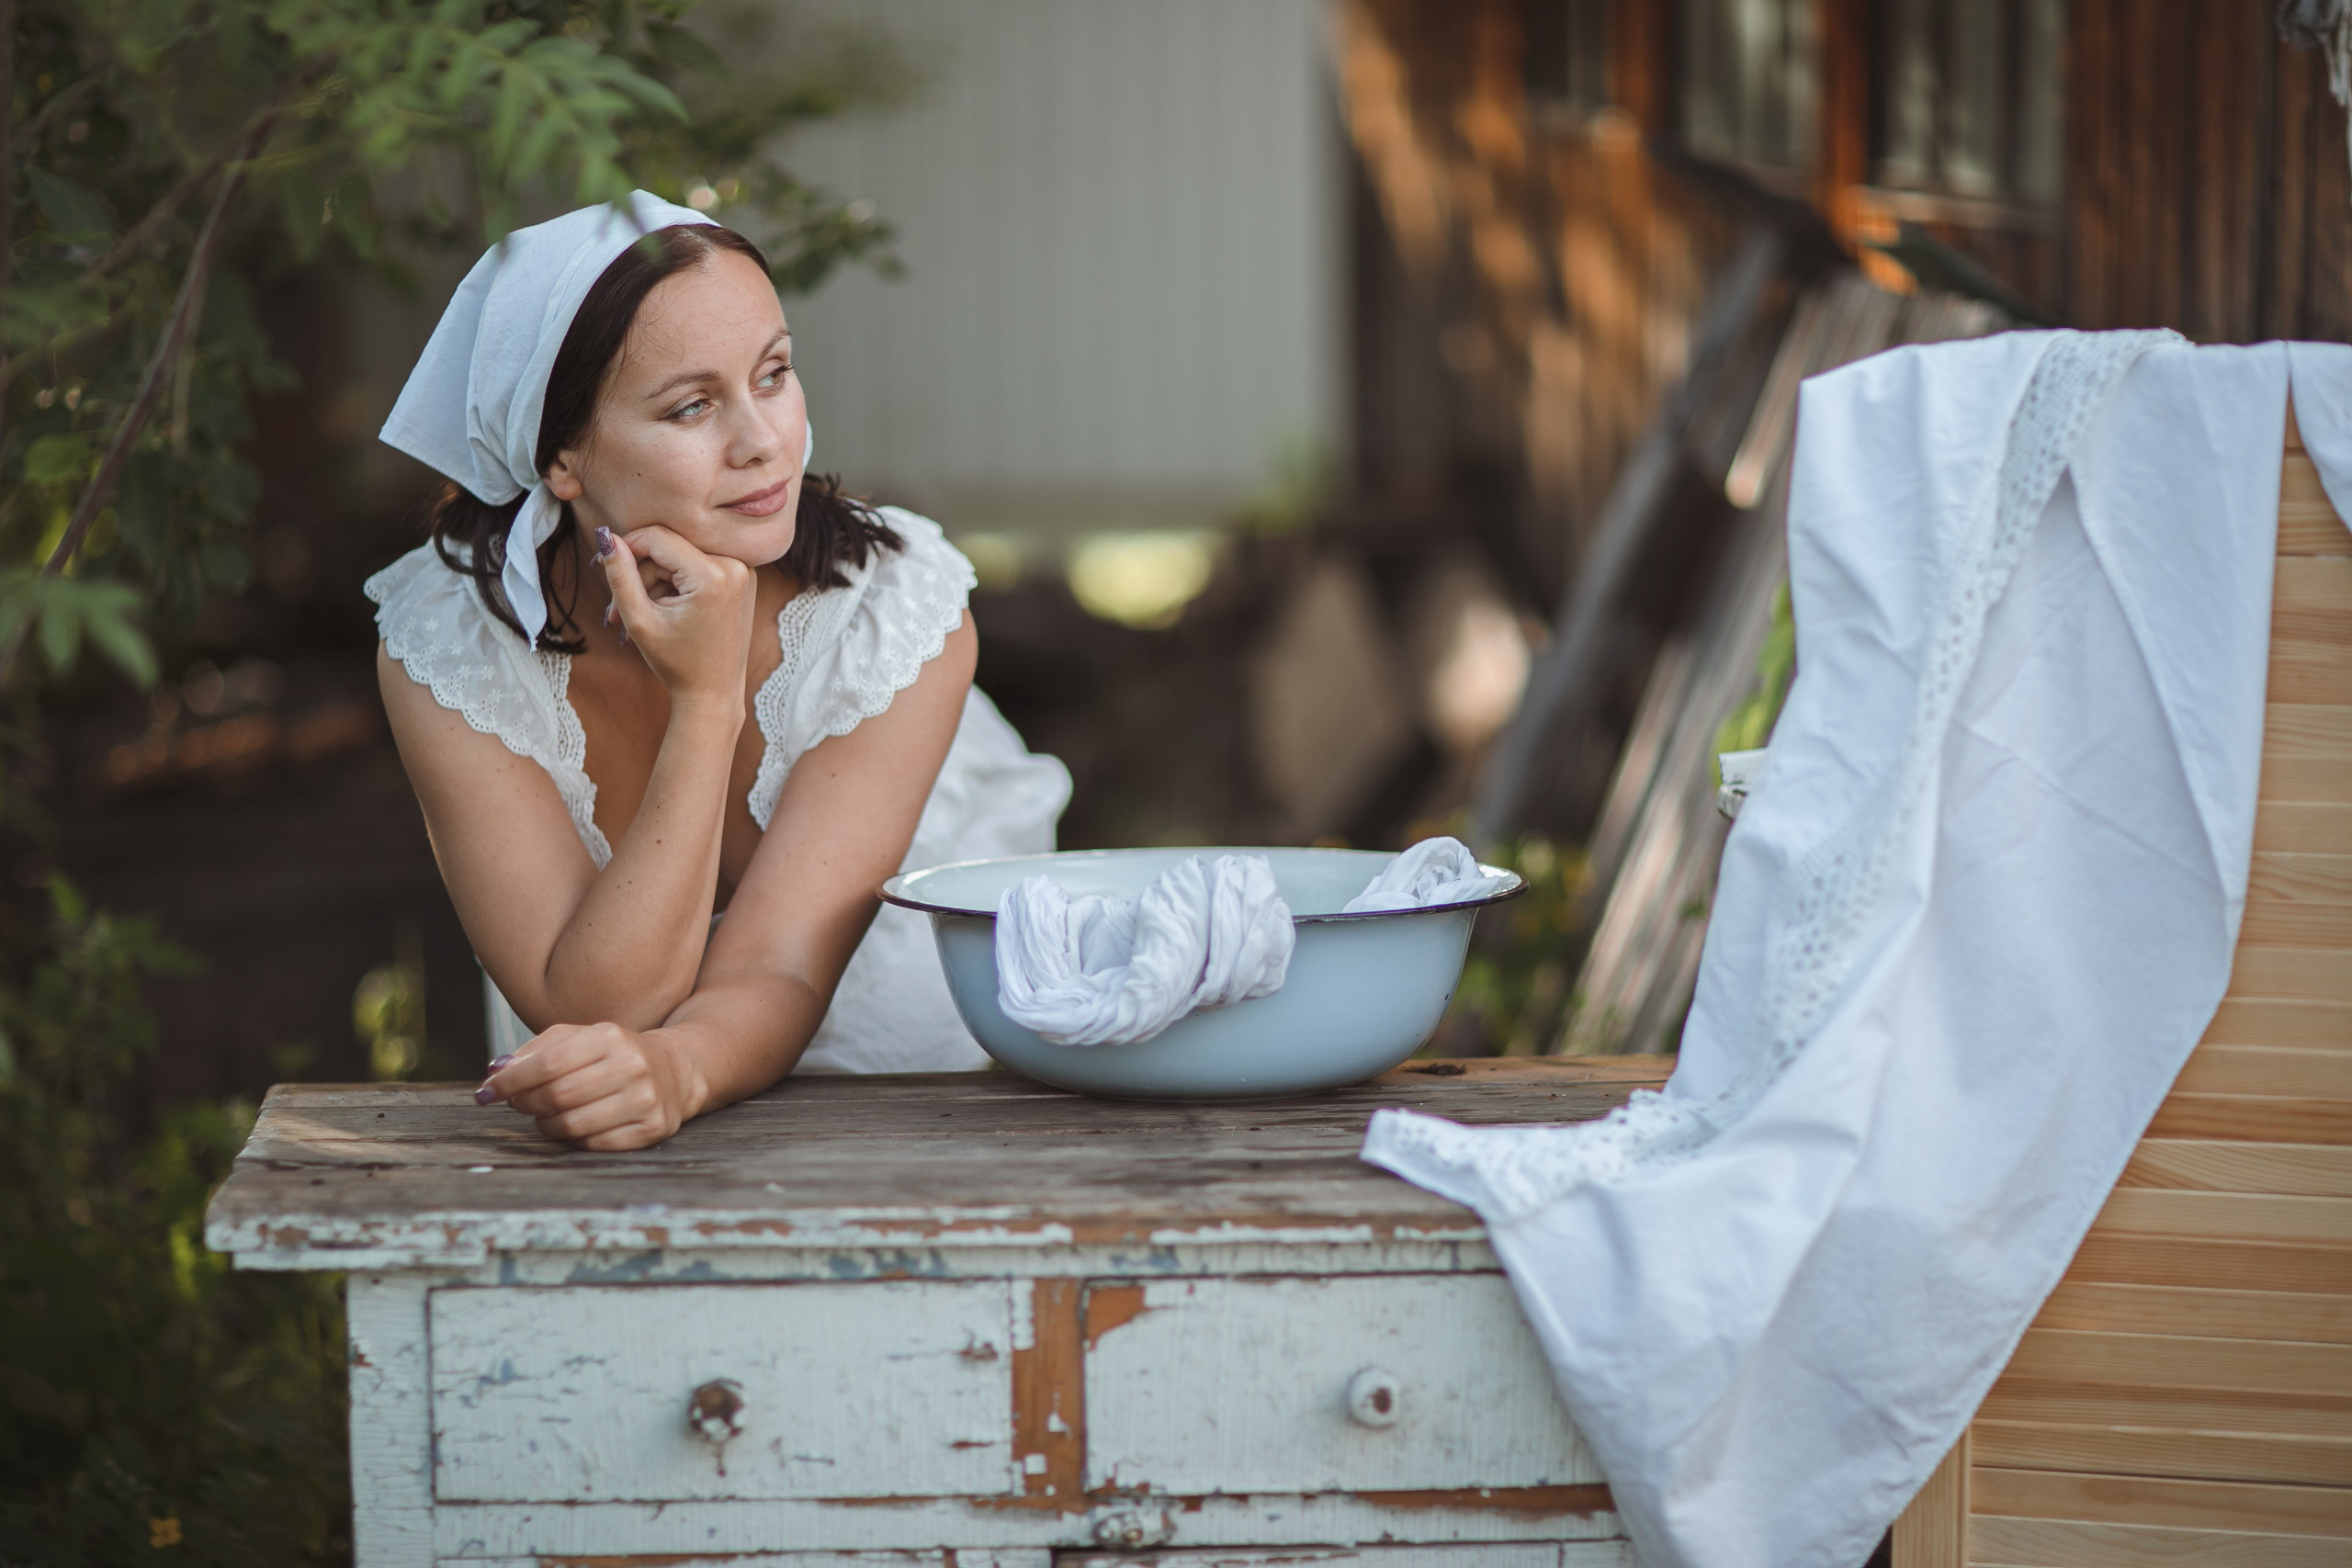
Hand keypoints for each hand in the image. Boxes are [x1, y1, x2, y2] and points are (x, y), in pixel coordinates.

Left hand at [476, 1021, 704, 1149]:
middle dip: (525, 1103)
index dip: (510, 1082)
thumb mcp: (579, 1038)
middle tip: (516, 1103)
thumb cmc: (614, 1054)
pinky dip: (574, 1140)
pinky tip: (572, 1127)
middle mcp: (632, 1067)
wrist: (675, 1070)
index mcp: (610, 1037)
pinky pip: (595, 1144)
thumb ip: (536, 1050)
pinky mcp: (651, 1128)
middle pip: (557, 1096)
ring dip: (546, 1124)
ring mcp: (645, 1100)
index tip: (486, 1091)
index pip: (547, 1064)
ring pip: (572, 1125)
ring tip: (544, 1115)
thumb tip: (495, 1072)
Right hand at [596, 524, 755, 710]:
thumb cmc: (677, 663)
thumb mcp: (640, 620)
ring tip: (641, 615)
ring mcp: (743, 570)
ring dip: (655, 581)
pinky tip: (665, 609)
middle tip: (617, 610)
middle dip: (640, 574)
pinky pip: (697, 564)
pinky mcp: (741, 576)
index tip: (603, 567)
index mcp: (715, 575)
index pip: (658, 537)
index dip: (625, 549)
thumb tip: (606, 537)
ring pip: (680, 556)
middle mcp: (737, 565)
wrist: (714, 692)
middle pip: (669, 547)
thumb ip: (620, 575)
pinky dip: (675, 582)